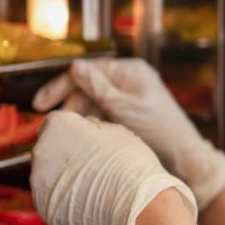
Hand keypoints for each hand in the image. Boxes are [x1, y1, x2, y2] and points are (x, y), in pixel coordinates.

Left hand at [31, 110, 195, 224]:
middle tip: (89, 165)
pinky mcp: (45, 209)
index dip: (72, 133)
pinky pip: (51, 200)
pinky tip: (87, 202)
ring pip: (46, 176)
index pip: (54, 124)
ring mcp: (39, 183)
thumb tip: (86, 128)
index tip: (84, 142)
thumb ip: (91, 126)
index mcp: (57, 126)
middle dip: (63, 156)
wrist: (137, 205)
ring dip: (62, 179)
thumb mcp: (115, 131)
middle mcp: (41, 152)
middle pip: (47, 150)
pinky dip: (64, 201)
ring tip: (90, 186)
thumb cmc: (130, 164)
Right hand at [35, 58, 224, 208]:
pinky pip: (102, 115)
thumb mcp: (127, 107)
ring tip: (68, 135)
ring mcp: (128, 98)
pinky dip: (90, 125)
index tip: (40, 105)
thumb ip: (99, 88)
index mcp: (130, 71)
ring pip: (92, 103)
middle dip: (69, 105)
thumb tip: (75, 67)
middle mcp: (127, 81)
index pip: (86, 71)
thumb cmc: (161, 129)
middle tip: (52, 125)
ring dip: (79, 117)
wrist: (184, 157)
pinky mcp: (128, 115)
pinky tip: (82, 138)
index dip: (61, 86)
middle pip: (87, 87)